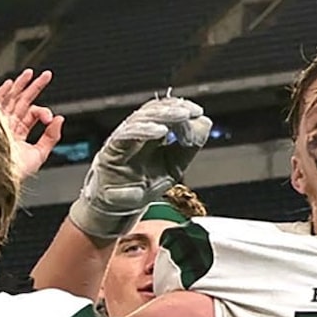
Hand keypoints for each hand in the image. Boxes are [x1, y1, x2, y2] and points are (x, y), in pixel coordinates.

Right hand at [0, 69, 64, 184]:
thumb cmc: (14, 171)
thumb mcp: (39, 155)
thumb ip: (51, 137)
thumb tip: (60, 119)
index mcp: (18, 134)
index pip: (32, 114)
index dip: (44, 112)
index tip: (49, 118)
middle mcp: (8, 126)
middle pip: (23, 102)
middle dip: (35, 87)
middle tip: (46, 76)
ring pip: (11, 99)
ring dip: (21, 85)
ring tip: (30, 73)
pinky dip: (3, 92)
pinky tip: (10, 83)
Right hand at [67, 95, 214, 240]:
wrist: (122, 208)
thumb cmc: (144, 187)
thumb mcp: (175, 167)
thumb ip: (190, 147)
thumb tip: (204, 123)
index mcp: (151, 133)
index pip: (166, 110)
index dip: (182, 108)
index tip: (198, 114)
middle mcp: (136, 132)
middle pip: (154, 109)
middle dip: (175, 109)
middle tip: (190, 114)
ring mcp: (123, 139)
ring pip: (142, 116)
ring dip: (164, 114)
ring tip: (182, 117)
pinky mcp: (112, 150)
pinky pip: (127, 134)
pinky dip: (145, 129)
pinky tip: (160, 131)